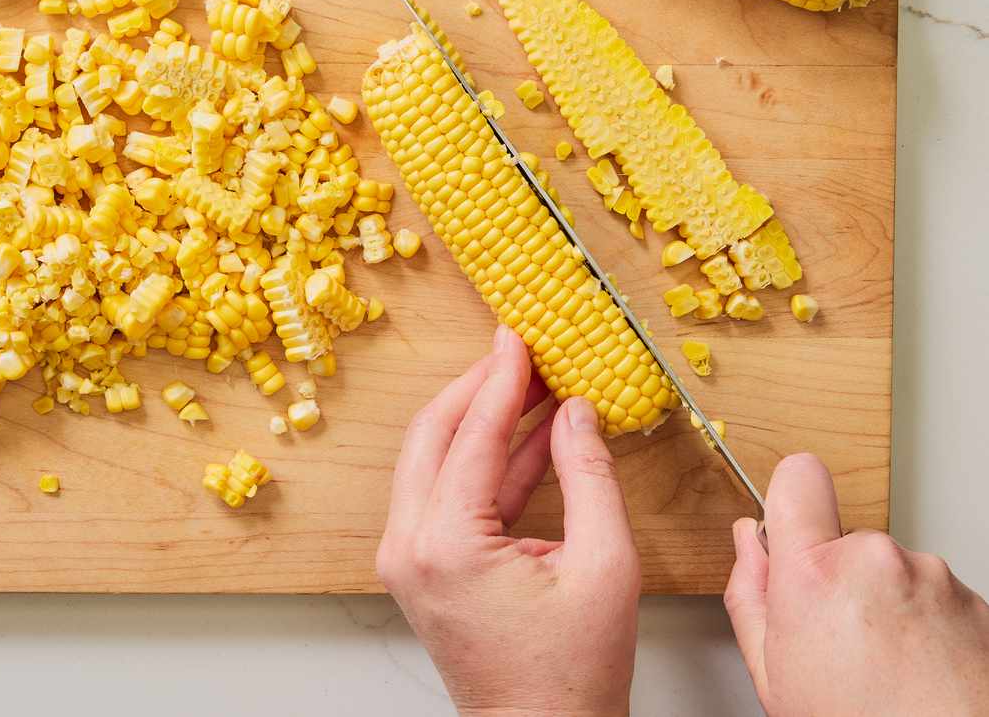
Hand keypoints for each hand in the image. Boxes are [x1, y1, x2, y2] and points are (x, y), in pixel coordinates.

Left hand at [376, 324, 639, 716]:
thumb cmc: (571, 674)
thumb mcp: (604, 565)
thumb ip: (591, 476)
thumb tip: (577, 411)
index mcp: (446, 545)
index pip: (472, 436)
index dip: (501, 378)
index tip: (519, 336)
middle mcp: (408, 546)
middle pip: (435, 435)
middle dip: (480, 386)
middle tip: (521, 351)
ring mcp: (406, 557)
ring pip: (434, 459)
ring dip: (482, 420)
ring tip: (533, 384)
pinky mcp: (419, 565)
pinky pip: (445, 493)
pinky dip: (485, 463)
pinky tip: (530, 437)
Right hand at [725, 453, 988, 715]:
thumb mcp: (773, 675)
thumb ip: (750, 594)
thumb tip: (749, 545)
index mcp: (816, 574)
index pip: (798, 478)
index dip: (790, 498)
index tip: (792, 523)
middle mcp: (878, 561)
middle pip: (844, 541)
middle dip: (839, 578)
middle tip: (839, 639)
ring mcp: (933, 578)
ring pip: (892, 570)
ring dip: (887, 603)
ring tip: (887, 662)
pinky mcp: (975, 600)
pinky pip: (933, 594)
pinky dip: (926, 622)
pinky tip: (921, 666)